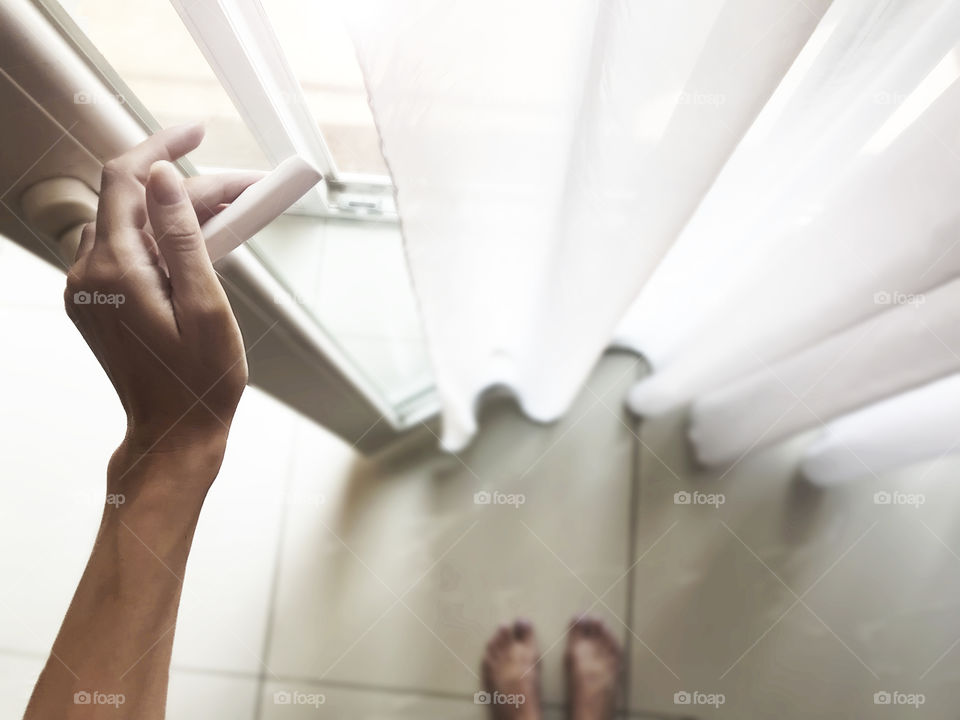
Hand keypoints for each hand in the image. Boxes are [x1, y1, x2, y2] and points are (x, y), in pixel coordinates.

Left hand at [64, 124, 259, 476]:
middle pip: (135, 202)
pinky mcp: (96, 302)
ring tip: (230, 220)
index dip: (162, 147)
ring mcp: (88, 288)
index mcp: (116, 271)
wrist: (174, 432)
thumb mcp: (205, 305)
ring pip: (131, 224)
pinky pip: (126, 251)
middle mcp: (90, 273)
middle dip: (191, 190)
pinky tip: (199, 249)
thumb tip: (162, 178)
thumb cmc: (200, 382)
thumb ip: (182, 237)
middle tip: (245, 194)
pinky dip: (161, 240)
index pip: (126, 179)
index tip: (198, 131)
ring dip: (177, 214)